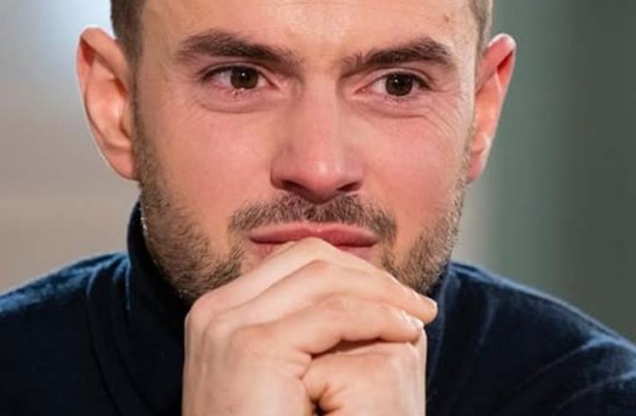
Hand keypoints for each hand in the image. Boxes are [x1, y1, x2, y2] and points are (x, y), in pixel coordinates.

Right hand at [181, 238, 436, 415]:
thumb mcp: (276, 377)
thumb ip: (297, 336)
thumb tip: (352, 298)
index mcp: (218, 312)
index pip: (293, 262)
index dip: (351, 271)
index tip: (394, 296)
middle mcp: (216, 310)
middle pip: (308, 258)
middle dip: (370, 274)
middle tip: (415, 303)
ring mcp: (230, 325)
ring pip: (323, 277)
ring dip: (383, 292)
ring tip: (419, 315)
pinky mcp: (256, 347)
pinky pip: (334, 314)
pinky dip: (379, 317)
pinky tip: (406, 332)